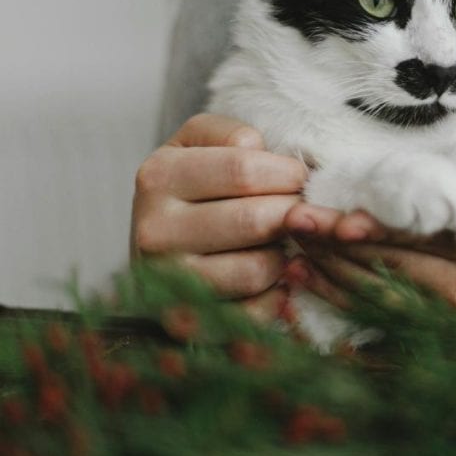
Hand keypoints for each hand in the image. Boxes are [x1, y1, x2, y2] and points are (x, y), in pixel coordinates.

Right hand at [131, 114, 306, 321]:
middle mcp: (155, 229)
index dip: (288, 173)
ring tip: (280, 242)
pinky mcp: (186, 319)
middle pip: (254, 221)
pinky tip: (273, 276)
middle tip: (301, 212)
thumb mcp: (203, 143)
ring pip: (256, 269)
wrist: (159, 241)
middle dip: (293, 215)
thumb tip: (264, 152)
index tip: (299, 178)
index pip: (244, 170)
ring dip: (284, 255)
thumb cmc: (196, 185)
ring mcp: (167, 279)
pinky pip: (252, 312)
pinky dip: (276, 295)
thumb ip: (235, 135)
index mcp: (160, 175)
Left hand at [283, 141, 455, 340]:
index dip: (379, 232)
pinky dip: (340, 310)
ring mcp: (443, 327)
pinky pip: (377, 329)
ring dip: (331, 279)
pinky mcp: (428, 345)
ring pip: (376, 300)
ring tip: (292, 257)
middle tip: (295, 225)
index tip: (339, 219)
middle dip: (337, 249)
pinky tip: (310, 292)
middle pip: (388, 271)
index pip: (424, 242)